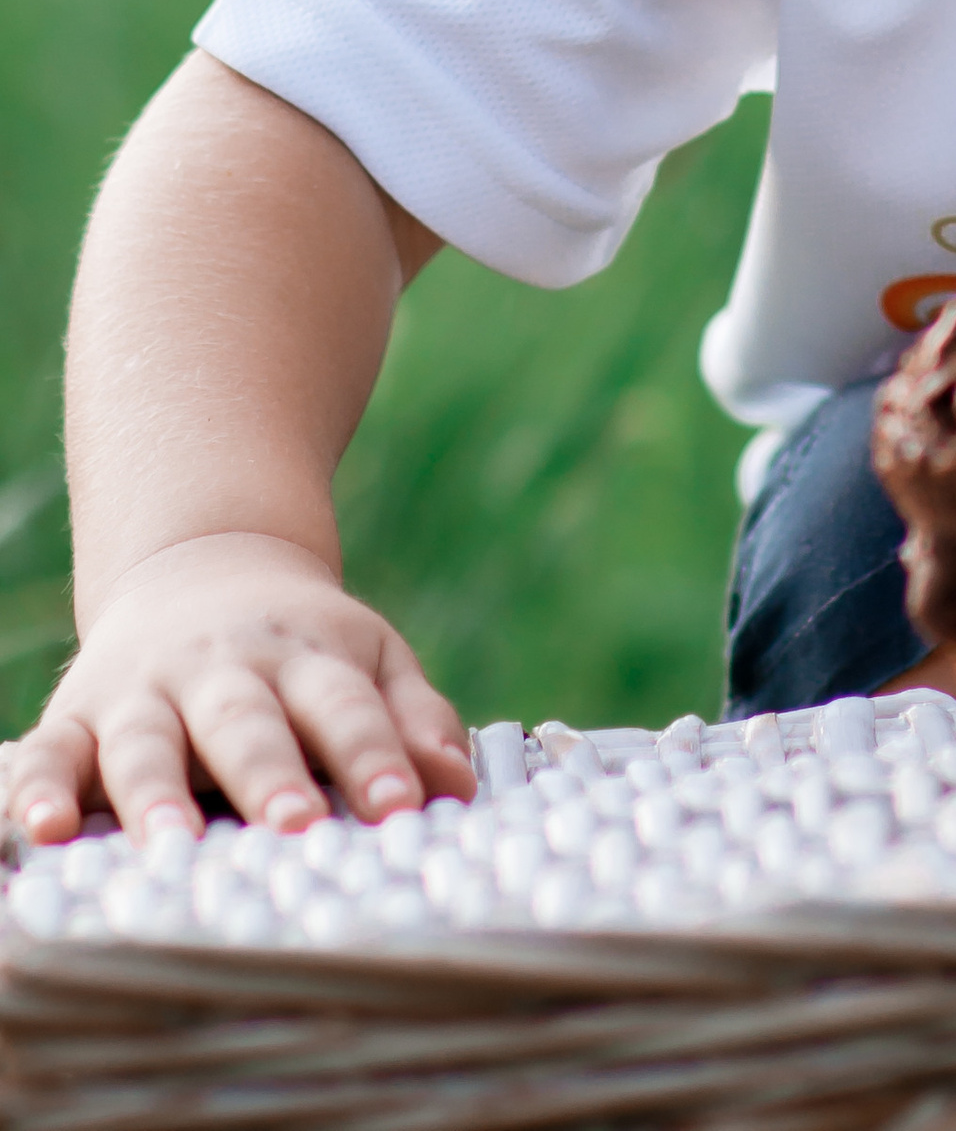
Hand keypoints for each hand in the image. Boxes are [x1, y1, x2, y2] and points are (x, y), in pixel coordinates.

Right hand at [2, 532, 475, 841]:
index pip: (347, 706)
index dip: (376, 755)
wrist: (202, 566)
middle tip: (297, 826)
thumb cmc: (304, 649)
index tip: (401, 807)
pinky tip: (45, 830)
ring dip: (158, 794)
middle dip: (271, 775)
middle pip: (249, 722)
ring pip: (150, 741)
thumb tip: (457, 787)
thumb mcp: (369, 658)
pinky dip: (41, 788)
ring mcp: (147, 690)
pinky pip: (51, 752)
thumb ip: (413, 719)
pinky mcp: (79, 714)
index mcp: (308, 655)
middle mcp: (224, 669)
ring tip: (171, 845)